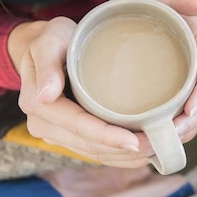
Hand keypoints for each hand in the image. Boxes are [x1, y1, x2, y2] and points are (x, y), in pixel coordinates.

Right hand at [11, 18, 152, 166]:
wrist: (43, 47)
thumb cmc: (51, 39)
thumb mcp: (48, 41)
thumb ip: (47, 63)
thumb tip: (46, 95)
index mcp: (38, 104)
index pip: (78, 126)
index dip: (107, 136)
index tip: (135, 141)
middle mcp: (44, 125)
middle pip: (90, 146)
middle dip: (124, 151)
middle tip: (158, 145)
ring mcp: (57, 134)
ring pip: (95, 154)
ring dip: (126, 157)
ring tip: (156, 150)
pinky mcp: (69, 137)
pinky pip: (96, 153)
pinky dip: (120, 157)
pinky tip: (143, 154)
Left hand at [111, 0, 196, 144]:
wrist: (119, 11)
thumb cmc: (133, 1)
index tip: (188, 112)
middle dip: (196, 119)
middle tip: (174, 135)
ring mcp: (190, 73)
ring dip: (189, 128)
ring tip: (168, 142)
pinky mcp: (178, 86)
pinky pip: (187, 110)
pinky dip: (180, 127)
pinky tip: (164, 139)